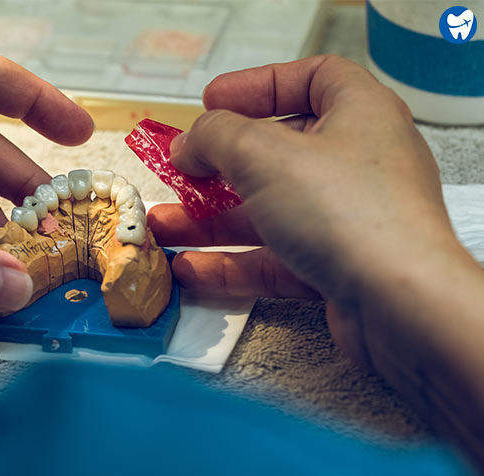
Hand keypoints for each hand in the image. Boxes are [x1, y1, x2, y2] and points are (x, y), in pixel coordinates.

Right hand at [148, 55, 474, 366]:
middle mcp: (357, 164)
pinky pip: (274, 258)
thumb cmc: (350, 212)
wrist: (400, 306)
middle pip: (278, 151)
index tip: (215, 101)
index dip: (259, 85)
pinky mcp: (337, 267)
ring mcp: (347, 218)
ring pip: (269, 211)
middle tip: (181, 170)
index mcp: (359, 115)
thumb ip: (215, 137)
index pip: (313, 78)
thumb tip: (189, 143)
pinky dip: (231, 262)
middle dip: (219, 164)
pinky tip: (192, 268)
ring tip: (166, 226)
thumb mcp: (265, 154)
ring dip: (212, 220)